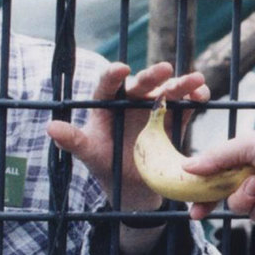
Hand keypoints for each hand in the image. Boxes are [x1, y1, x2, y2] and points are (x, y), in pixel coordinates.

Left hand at [47, 61, 208, 225]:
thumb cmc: (105, 163)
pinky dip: (195, 99)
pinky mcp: (175, 118)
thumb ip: (72, 140)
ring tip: (196, 81)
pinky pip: (186, 106)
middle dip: (153, 76)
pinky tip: (202, 96)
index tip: (120, 69)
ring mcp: (155, 108)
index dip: (113, 75)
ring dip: (181, 84)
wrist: (132, 185)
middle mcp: (131, 100)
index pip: (108, 85)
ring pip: (168, 90)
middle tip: (164, 69)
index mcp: (107, 103)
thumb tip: (51, 127)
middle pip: (142, 83)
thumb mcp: (88, 153)